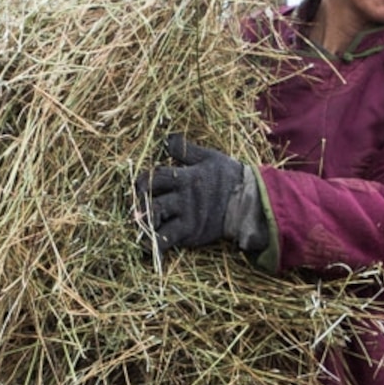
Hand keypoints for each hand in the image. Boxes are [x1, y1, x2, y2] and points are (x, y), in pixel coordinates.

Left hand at [135, 135, 272, 256]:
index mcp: (186, 176)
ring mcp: (186, 216)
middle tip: (135, 206)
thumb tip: (168, 139)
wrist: (248, 203)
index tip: (137, 185)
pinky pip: (167, 240)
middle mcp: (183, 196)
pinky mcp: (190, 233)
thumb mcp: (210, 158)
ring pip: (155, 218)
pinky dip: (155, 243)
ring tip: (137, 224)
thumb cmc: (228, 178)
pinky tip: (147, 245)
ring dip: (143, 222)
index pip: (156, 176)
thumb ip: (187, 150)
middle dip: (138, 202)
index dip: (142, 180)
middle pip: (151, 197)